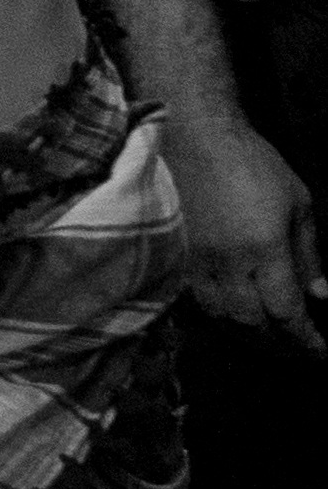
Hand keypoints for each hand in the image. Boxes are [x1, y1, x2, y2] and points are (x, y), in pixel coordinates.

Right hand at [167, 109, 323, 352]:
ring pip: (221, 317)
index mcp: (263, 249)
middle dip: (278, 344)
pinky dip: (219, 316)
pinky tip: (231, 316)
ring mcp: (196, 261)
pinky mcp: (176, 255)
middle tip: (297, 352)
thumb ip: (309, 252)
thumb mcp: (298, 202)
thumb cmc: (252, 163)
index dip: (305, 339)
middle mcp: (227, 263)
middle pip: (252, 323)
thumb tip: (320, 294)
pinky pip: (197, 300)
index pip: (287, 311)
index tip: (321, 353)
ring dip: (247, 334)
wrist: (192, 136)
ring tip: (266, 339)